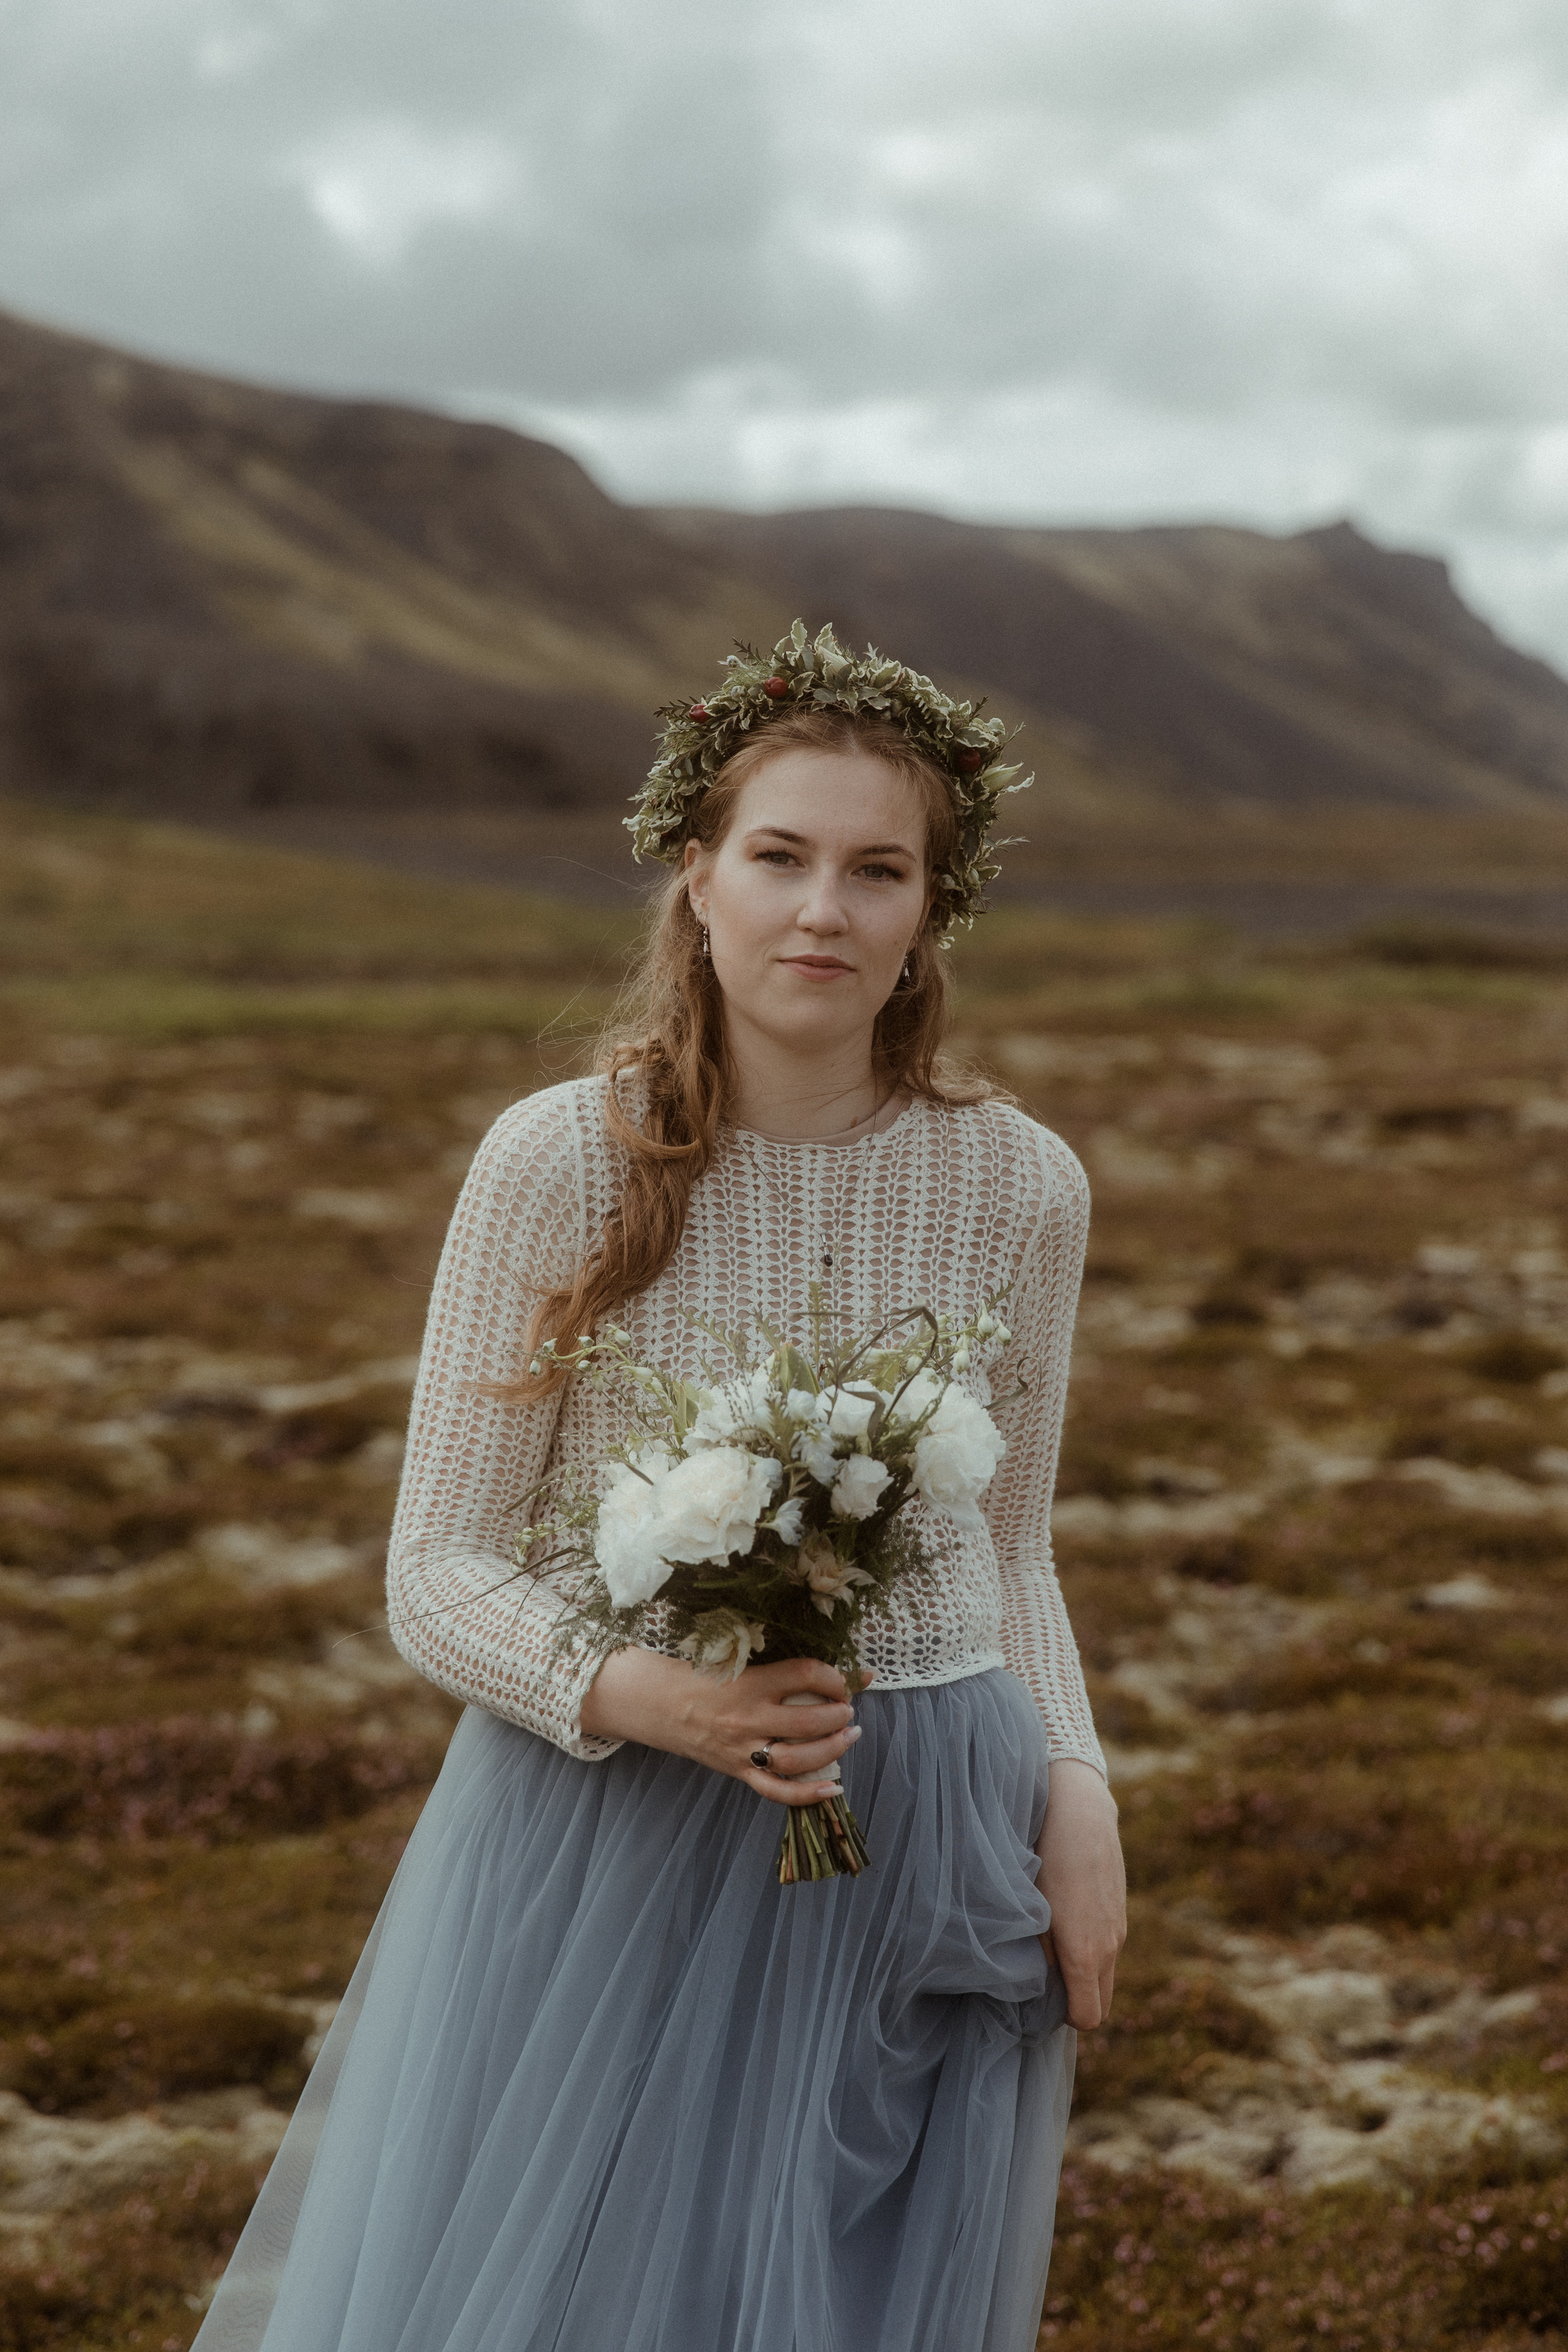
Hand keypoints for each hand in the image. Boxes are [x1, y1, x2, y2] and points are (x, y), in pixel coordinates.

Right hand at [578, 1648, 867, 1807]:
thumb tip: (829, 1664)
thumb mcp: (738, 1660)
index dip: (835, 1677)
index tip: (846, 1679)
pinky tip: (833, 1788)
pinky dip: (808, 1794)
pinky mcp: (738, 1770)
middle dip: (839, 1714)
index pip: (805, 1674)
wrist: (661, 1704)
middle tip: (848, 1709)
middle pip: (808, 1720)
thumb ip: (780, 1664)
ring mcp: (743, 1748)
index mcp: (750, 1681)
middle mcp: (748, 1716)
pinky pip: (776, 1790)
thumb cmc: (704, 1676)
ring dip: (833, 1748)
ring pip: (798, 1757)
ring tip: (849, 1735)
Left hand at [1035, 1759, 1125, 2029]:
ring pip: (1105, 1972)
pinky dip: (1091, 1947)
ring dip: (1083, 1972)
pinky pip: (1108, 1946)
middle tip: (1042, 1980)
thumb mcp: (1030, 1909)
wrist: (1078, 1807)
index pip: (1087, 2018)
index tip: (1038, 2001)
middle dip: (1076, 2002)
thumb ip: (1036, 1955)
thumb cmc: (1044, 1857)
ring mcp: (1119, 1927)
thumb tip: (1037, 1985)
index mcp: (1086, 1954)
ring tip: (1049, 1944)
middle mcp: (1110, 1947)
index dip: (1062, 2016)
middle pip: (1101, 2003)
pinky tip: (1066, 1916)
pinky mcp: (1120, 1907)